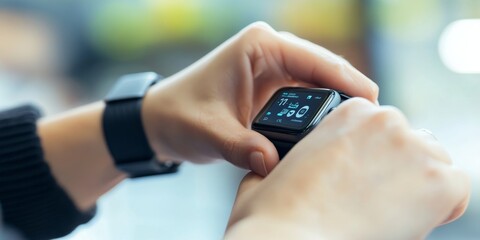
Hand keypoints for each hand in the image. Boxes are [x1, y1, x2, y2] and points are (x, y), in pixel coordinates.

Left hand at [142, 22, 377, 175]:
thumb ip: (243, 147)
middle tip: (370, 123)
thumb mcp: (210, 131)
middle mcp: (271, 52)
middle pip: (324, 70)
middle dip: (348, 93)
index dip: (347, 79)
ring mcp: (275, 70)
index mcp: (259, 46)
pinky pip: (307, 100)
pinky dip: (319, 115)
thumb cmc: (179, 115)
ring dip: (336, 106)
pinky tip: (332, 134)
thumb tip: (274, 163)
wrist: (161, 121)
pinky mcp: (274, 90)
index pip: (314, 59)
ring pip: (319, 85)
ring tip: (357, 131)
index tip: (372, 101)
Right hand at [225, 98, 469, 239]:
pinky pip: (456, 188)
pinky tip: (411, 219)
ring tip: (389, 212)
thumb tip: (273, 160)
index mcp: (348, 113)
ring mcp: (414, 148)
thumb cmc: (273, 214)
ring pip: (434, 163)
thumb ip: (277, 158)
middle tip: (376, 199)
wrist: (288, 239)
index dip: (376, 157)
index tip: (365, 180)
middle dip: (397, 169)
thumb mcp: (268, 171)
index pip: (383, 128)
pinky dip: (441, 206)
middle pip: (410, 142)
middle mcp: (385, 120)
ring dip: (417, 185)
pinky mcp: (439, 181)